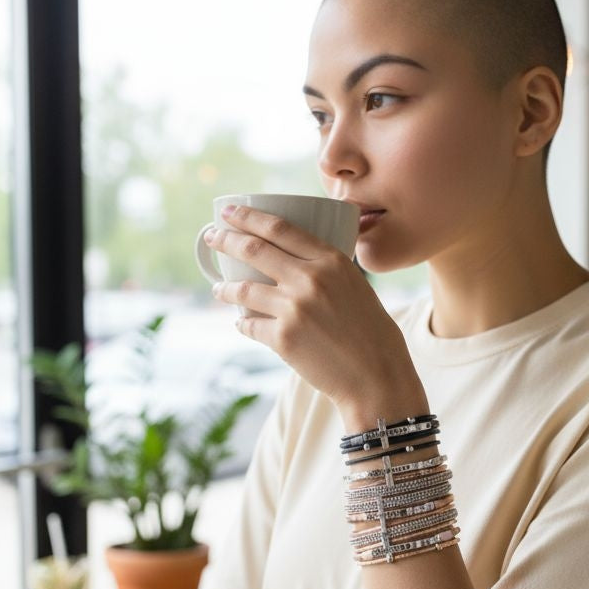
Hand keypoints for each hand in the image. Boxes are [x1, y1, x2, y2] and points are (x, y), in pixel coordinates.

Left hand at [205, 205, 422, 412]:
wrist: (377, 376)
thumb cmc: (372, 333)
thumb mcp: (356, 286)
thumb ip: (328, 271)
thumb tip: (294, 263)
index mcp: (331, 261)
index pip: (279, 228)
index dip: (248, 217)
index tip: (228, 212)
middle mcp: (310, 279)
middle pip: (254, 249)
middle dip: (225, 240)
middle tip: (211, 237)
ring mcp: (294, 309)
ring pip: (243, 289)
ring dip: (224, 288)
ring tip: (218, 288)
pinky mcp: (283, 339)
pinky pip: (250, 325)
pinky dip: (242, 323)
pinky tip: (242, 322)